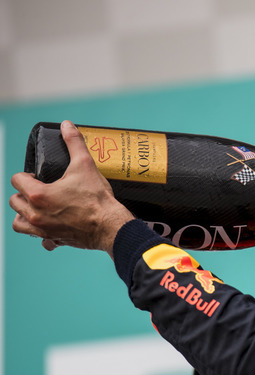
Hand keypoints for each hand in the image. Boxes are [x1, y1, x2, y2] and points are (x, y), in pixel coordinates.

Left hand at [9, 120, 133, 254]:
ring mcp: (43, 229)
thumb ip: (74, 143)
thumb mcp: (85, 166)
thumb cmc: (97, 199)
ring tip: (38, 208)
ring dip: (25, 214)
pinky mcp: (55, 239)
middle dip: (24, 194)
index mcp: (38, 195)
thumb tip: (67, 126)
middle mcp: (35, 214)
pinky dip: (43, 234)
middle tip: (40, 190)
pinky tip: (53, 226)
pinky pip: (41, 240)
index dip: (26, 176)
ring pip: (19, 223)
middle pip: (14, 201)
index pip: (16, 180)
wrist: (111, 226)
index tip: (37, 177)